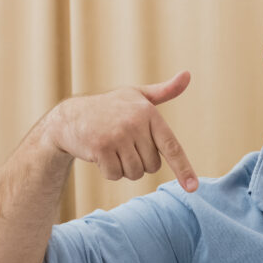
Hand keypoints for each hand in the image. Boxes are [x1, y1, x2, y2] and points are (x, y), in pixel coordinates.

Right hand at [47, 71, 197, 190]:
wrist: (69, 117)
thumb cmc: (110, 107)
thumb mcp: (137, 96)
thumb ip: (164, 91)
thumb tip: (187, 75)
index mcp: (148, 112)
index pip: (171, 146)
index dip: (183, 169)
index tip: (193, 187)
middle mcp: (135, 123)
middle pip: (152, 166)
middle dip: (139, 163)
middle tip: (123, 145)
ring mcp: (117, 135)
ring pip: (134, 173)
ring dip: (124, 168)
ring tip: (112, 149)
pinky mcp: (100, 148)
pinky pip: (115, 175)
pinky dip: (109, 172)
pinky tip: (100, 155)